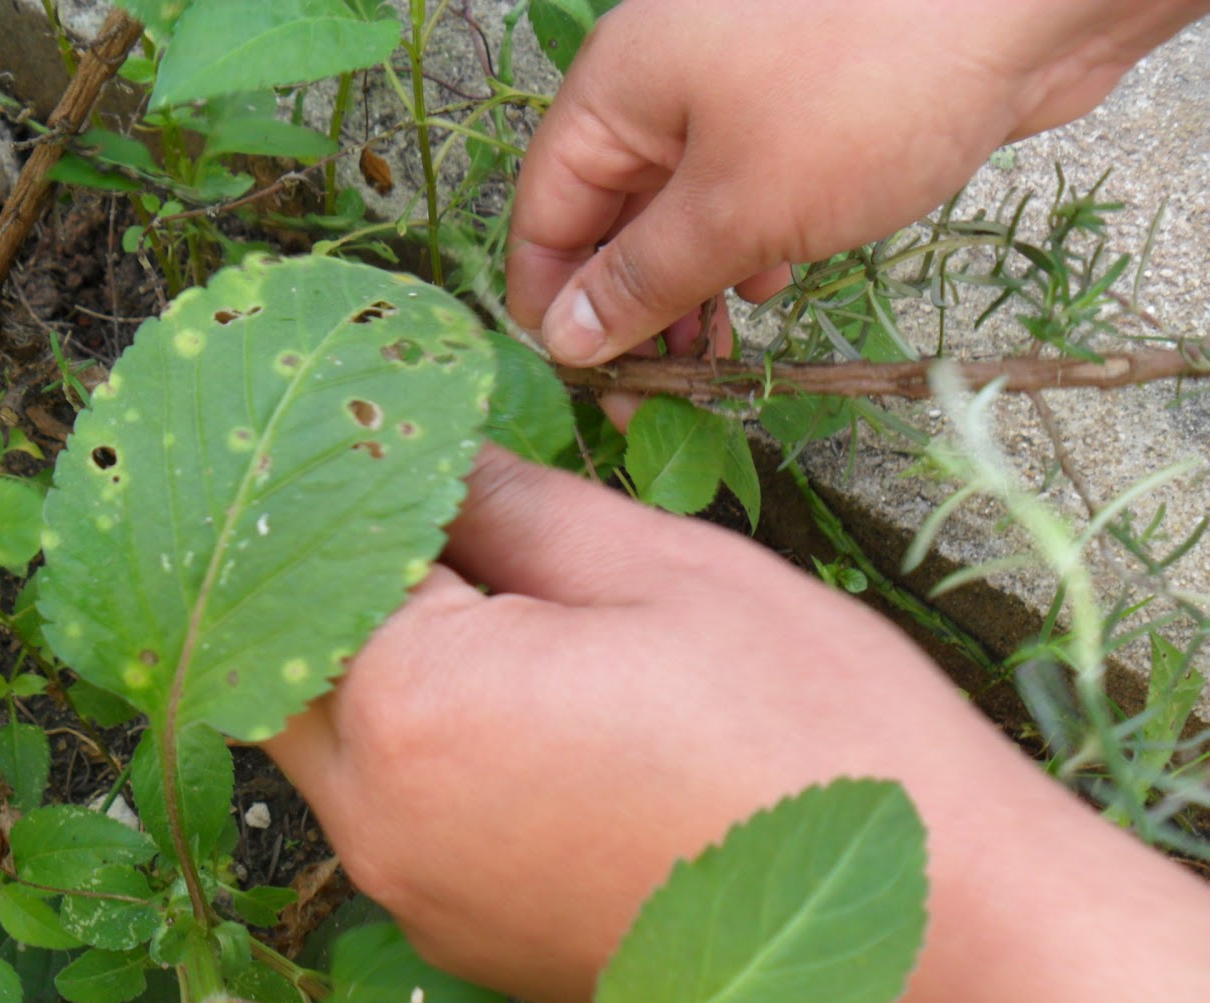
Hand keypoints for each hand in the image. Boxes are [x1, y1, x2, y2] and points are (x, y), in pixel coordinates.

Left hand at [266, 446, 1038, 1002]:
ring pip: (326, 742)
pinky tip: (499, 697)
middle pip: (288, 661)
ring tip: (460, 588)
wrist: (924, 935)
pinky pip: (385, 813)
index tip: (383, 427)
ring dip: (365, 658)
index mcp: (415, 705)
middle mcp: (381, 819)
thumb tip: (430, 457)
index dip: (347, 481)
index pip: (318, 558)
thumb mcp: (658, 568)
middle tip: (412, 498)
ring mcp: (414, 893)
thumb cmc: (810, 732)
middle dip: (334, 571)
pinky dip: (409, 742)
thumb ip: (508, 504)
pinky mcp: (456, 935)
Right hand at [507, 0, 1188, 365]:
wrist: (1029, 1)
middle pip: (607, 214)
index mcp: (617, 88)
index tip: (582, 386)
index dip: (550, 303)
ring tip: (709, 361)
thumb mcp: (734, 209)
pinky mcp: (801, 107)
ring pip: (677, 209)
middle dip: (623, 306)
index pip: (543, 212)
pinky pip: (740, 188)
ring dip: (684, 287)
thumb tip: (565, 341)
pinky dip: (740, 245)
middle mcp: (662, 82)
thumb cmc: (863, 95)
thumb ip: (642, 281)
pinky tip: (766, 287)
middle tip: (653, 395)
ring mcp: (734, 89)